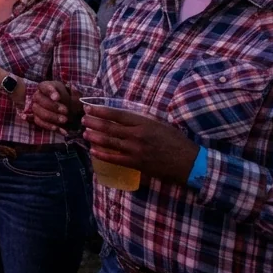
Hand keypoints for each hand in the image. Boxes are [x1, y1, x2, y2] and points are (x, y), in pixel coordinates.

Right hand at [31, 80, 79, 131]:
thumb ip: (74, 94)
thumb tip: (73, 88)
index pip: (44, 86)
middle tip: (65, 111)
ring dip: (52, 117)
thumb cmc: (71, 101)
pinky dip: (50, 126)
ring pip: (38, 111)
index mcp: (46, 86)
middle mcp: (38, 96)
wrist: (70, 113)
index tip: (57, 98)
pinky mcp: (36, 118)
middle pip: (39, 99)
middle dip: (52, 106)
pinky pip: (39, 122)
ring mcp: (35, 107)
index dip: (50, 92)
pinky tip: (61, 129)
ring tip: (64, 120)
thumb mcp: (74, 96)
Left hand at [83, 104, 199, 183]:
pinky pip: (114, 158)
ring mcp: (135, 150)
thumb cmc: (176, 141)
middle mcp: (137, 135)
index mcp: (144, 123)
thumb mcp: (160, 125)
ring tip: (85, 133)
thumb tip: (125, 116)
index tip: (90, 108)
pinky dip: (102, 154)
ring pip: (109, 142)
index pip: (117, 114)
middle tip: (83, 120)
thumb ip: (143, 120)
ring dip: (94, 137)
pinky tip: (93, 151)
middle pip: (109, 127)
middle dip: (93, 123)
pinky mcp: (136, 163)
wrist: (188, 162)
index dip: (101, 111)